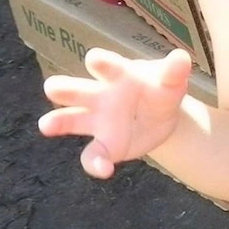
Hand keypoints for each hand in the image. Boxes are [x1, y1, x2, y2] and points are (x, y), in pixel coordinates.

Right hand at [38, 48, 191, 178]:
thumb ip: (174, 73)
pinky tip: (104, 170)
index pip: (105, 64)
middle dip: (63, 88)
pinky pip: (92, 155)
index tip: (95, 59)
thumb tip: (181, 58)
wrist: (162, 117)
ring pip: (69, 119)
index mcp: (117, 74)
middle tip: (54, 88)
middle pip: (74, 89)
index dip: (100, 61)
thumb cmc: (160, 91)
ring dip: (56, 122)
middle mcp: (99, 95)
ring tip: (47, 125)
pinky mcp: (104, 145)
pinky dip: (95, 164)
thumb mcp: (171, 83)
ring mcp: (96, 119)